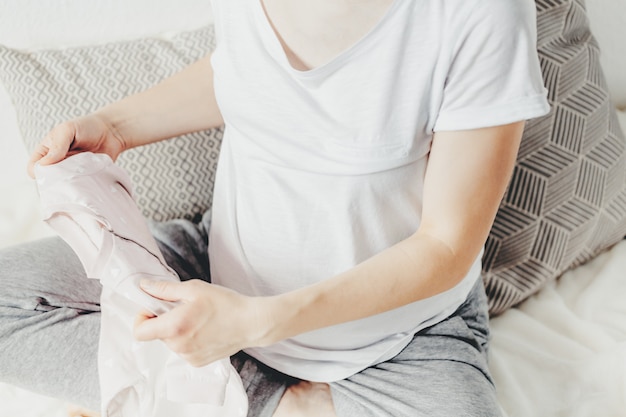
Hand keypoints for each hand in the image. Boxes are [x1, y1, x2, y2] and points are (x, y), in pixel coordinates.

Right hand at [27, 113, 125, 177]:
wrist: (111, 132)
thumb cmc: (86, 127)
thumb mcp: (67, 130)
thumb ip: (57, 145)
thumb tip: (44, 164)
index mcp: (46, 152)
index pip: (34, 168)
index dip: (39, 173)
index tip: (51, 172)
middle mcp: (57, 165)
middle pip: (49, 181)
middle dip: (56, 182)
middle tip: (69, 176)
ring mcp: (71, 173)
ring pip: (65, 186)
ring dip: (71, 184)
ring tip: (80, 176)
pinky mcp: (85, 178)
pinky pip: (81, 188)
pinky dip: (83, 186)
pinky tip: (90, 180)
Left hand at [133, 279, 273, 366]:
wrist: (251, 323)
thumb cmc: (226, 304)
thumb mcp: (194, 289)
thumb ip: (165, 290)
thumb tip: (144, 287)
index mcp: (174, 327)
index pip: (139, 331)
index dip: (141, 317)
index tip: (153, 308)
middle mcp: (178, 346)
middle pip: (157, 334)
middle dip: (164, 320)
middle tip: (185, 308)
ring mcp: (188, 357)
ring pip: (170, 342)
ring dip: (177, 330)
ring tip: (199, 319)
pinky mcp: (197, 362)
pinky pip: (183, 349)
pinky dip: (188, 339)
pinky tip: (205, 330)